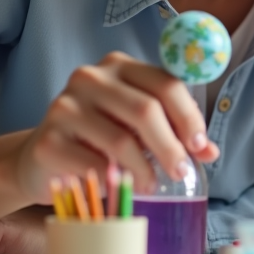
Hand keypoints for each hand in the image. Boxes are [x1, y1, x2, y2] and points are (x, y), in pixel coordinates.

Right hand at [13, 51, 218, 202]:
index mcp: (119, 67)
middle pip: (145, 109)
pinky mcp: (48, 140)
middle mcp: (89, 78)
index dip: (189, 117)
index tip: (201, 147)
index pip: (165, 83)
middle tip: (181, 172)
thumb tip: (211, 151)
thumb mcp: (137, 128)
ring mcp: (64, 106)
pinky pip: (93, 164)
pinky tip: (118, 186)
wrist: (42, 159)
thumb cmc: (99, 139)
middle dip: (171, 146)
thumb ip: (174, 133)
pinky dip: (113, 180)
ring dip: (144, 169)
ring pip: (121, 140)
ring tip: (151, 185)